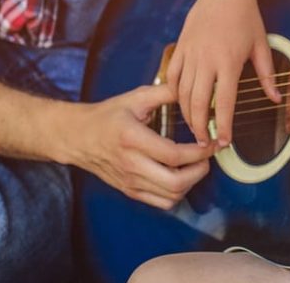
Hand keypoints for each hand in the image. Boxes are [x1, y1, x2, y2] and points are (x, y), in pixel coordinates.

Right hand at [71, 84, 215, 209]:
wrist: (78, 137)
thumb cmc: (107, 116)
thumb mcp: (135, 98)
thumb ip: (165, 92)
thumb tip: (191, 86)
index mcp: (132, 138)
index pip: (174, 155)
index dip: (200, 152)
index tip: (211, 143)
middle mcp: (131, 164)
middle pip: (175, 182)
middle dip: (200, 171)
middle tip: (207, 157)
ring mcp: (130, 181)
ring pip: (171, 196)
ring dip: (191, 183)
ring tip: (196, 165)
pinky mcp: (130, 191)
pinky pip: (161, 202)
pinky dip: (177, 193)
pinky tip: (181, 176)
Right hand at [167, 0, 278, 147]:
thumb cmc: (247, 17)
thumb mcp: (261, 45)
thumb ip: (267, 75)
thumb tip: (277, 99)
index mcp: (229, 62)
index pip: (225, 103)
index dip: (225, 126)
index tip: (225, 142)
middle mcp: (206, 60)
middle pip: (198, 103)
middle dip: (200, 127)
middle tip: (204, 143)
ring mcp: (190, 53)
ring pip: (182, 92)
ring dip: (187, 114)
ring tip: (194, 128)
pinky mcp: (180, 47)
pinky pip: (172, 76)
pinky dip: (173, 93)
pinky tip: (180, 104)